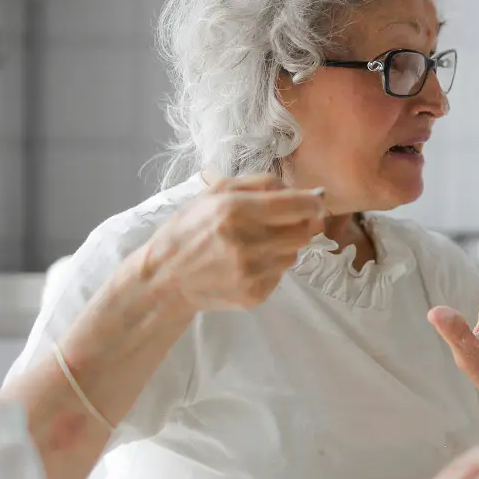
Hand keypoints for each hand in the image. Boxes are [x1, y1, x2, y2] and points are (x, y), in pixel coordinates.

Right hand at [139, 175, 324, 311]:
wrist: (164, 278)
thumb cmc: (189, 229)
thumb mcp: (215, 193)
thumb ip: (262, 184)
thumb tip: (304, 190)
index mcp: (236, 210)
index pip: (300, 206)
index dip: (314, 203)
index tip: (314, 202)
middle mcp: (247, 242)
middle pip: (304, 232)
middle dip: (299, 224)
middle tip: (281, 223)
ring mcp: (252, 272)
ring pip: (295, 253)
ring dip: (284, 246)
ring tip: (255, 244)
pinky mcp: (255, 294)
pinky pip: (281, 274)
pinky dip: (271, 266)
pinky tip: (247, 263)